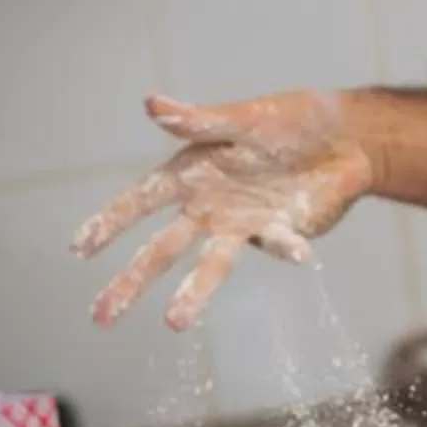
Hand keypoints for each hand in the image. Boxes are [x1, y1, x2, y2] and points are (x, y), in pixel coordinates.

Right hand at [72, 92, 375, 329]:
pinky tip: (302, 254)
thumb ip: (200, 120)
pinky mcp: (281, 232)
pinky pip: (278, 244)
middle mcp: (208, 206)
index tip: (78, 248)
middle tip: (101, 317)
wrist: (347, 138)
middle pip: (162, 249)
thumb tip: (152, 104)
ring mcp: (242, 225)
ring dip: (194, 292)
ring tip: (175, 323)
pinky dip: (286, 248)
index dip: (109, 223)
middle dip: (131, 281)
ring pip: (210, 264)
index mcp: (190, 175)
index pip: (140, 201)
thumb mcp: (244, 117)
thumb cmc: (289, 121)